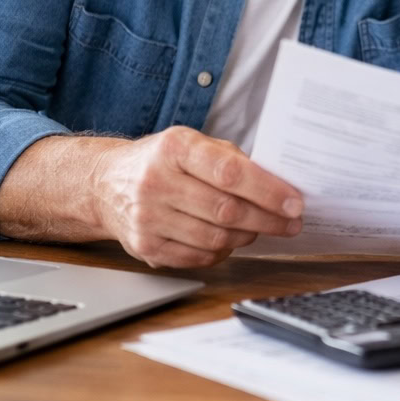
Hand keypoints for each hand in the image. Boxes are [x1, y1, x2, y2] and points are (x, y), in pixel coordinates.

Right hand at [92, 126, 303, 267]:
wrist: (105, 184)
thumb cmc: (160, 161)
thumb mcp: (192, 143)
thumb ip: (231, 159)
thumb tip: (277, 184)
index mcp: (175, 148)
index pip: (230, 173)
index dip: (268, 191)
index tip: (294, 202)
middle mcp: (156, 182)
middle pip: (226, 210)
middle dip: (268, 219)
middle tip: (291, 222)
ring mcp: (147, 218)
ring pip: (215, 238)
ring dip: (247, 236)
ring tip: (260, 227)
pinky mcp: (145, 247)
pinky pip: (198, 257)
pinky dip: (222, 252)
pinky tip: (230, 239)